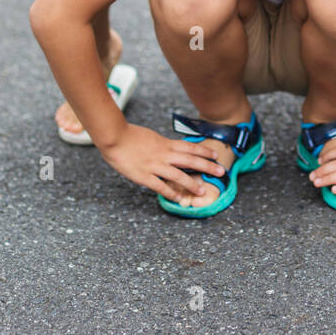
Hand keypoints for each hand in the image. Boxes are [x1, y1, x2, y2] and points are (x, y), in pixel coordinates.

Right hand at [99, 124, 225, 205]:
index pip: (190, 147)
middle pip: (191, 160)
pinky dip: (171, 193)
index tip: (215, 154)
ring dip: (192, 184)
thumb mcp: (151, 137)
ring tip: (202, 191)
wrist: (114, 137)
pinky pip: (160, 186)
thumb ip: (161, 145)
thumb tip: (170, 148)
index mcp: (165, 144)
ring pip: (179, 176)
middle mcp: (164, 154)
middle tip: (221, 171)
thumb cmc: (129, 136)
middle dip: (207, 166)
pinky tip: (178, 198)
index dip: (204, 151)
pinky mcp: (144, 176)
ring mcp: (155, 166)